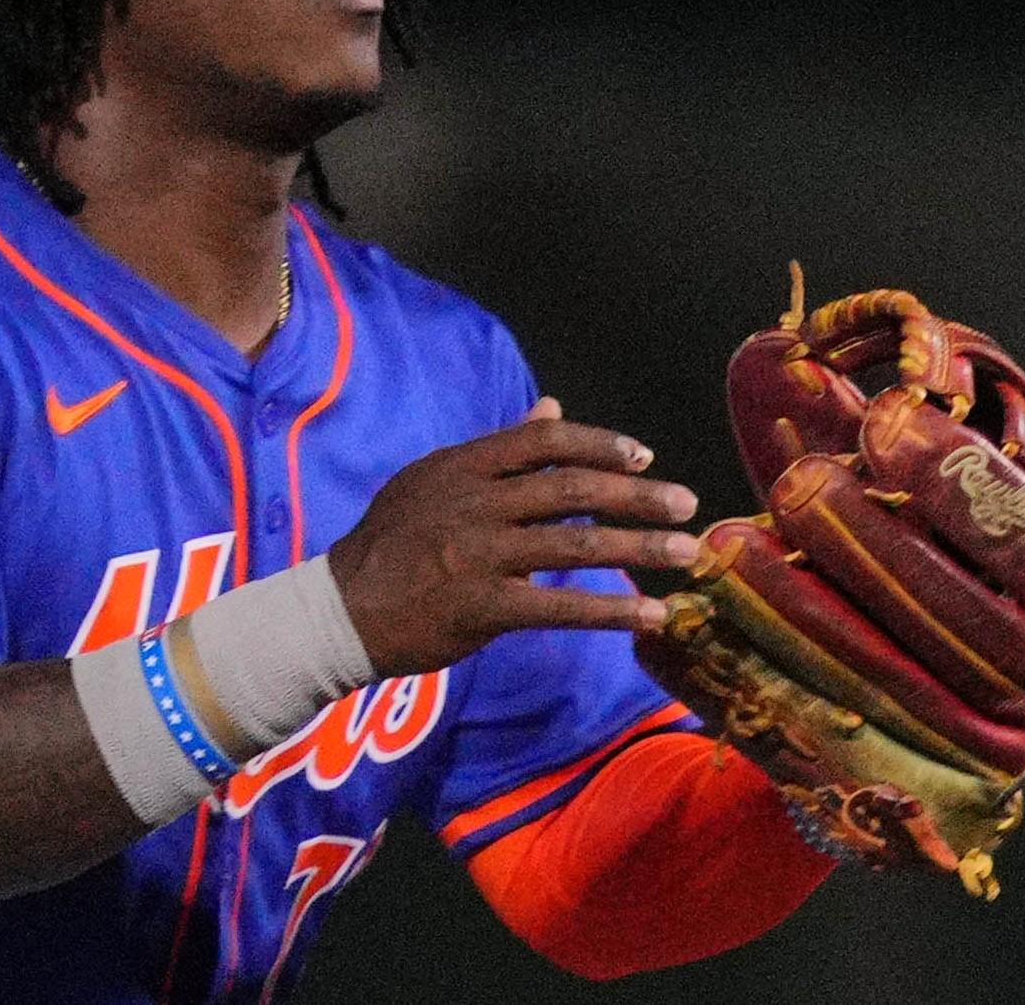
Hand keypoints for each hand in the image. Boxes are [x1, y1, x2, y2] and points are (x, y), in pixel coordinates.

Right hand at [328, 397, 702, 675]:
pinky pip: (559, 608)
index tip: (642, 456)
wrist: (338, 610)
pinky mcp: (480, 608)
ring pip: (574, 546)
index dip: (598, 445)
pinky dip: (611, 611)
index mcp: (462, 467)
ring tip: (686, 554)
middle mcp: (472, 504)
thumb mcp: (433, 481)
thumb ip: (498, 451)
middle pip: (570, 490)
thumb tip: (552, 407)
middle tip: (687, 504)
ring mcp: (476, 556)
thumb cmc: (389, 545)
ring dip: (639, 548)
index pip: (543, 442)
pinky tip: (651, 616)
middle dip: (636, 496)